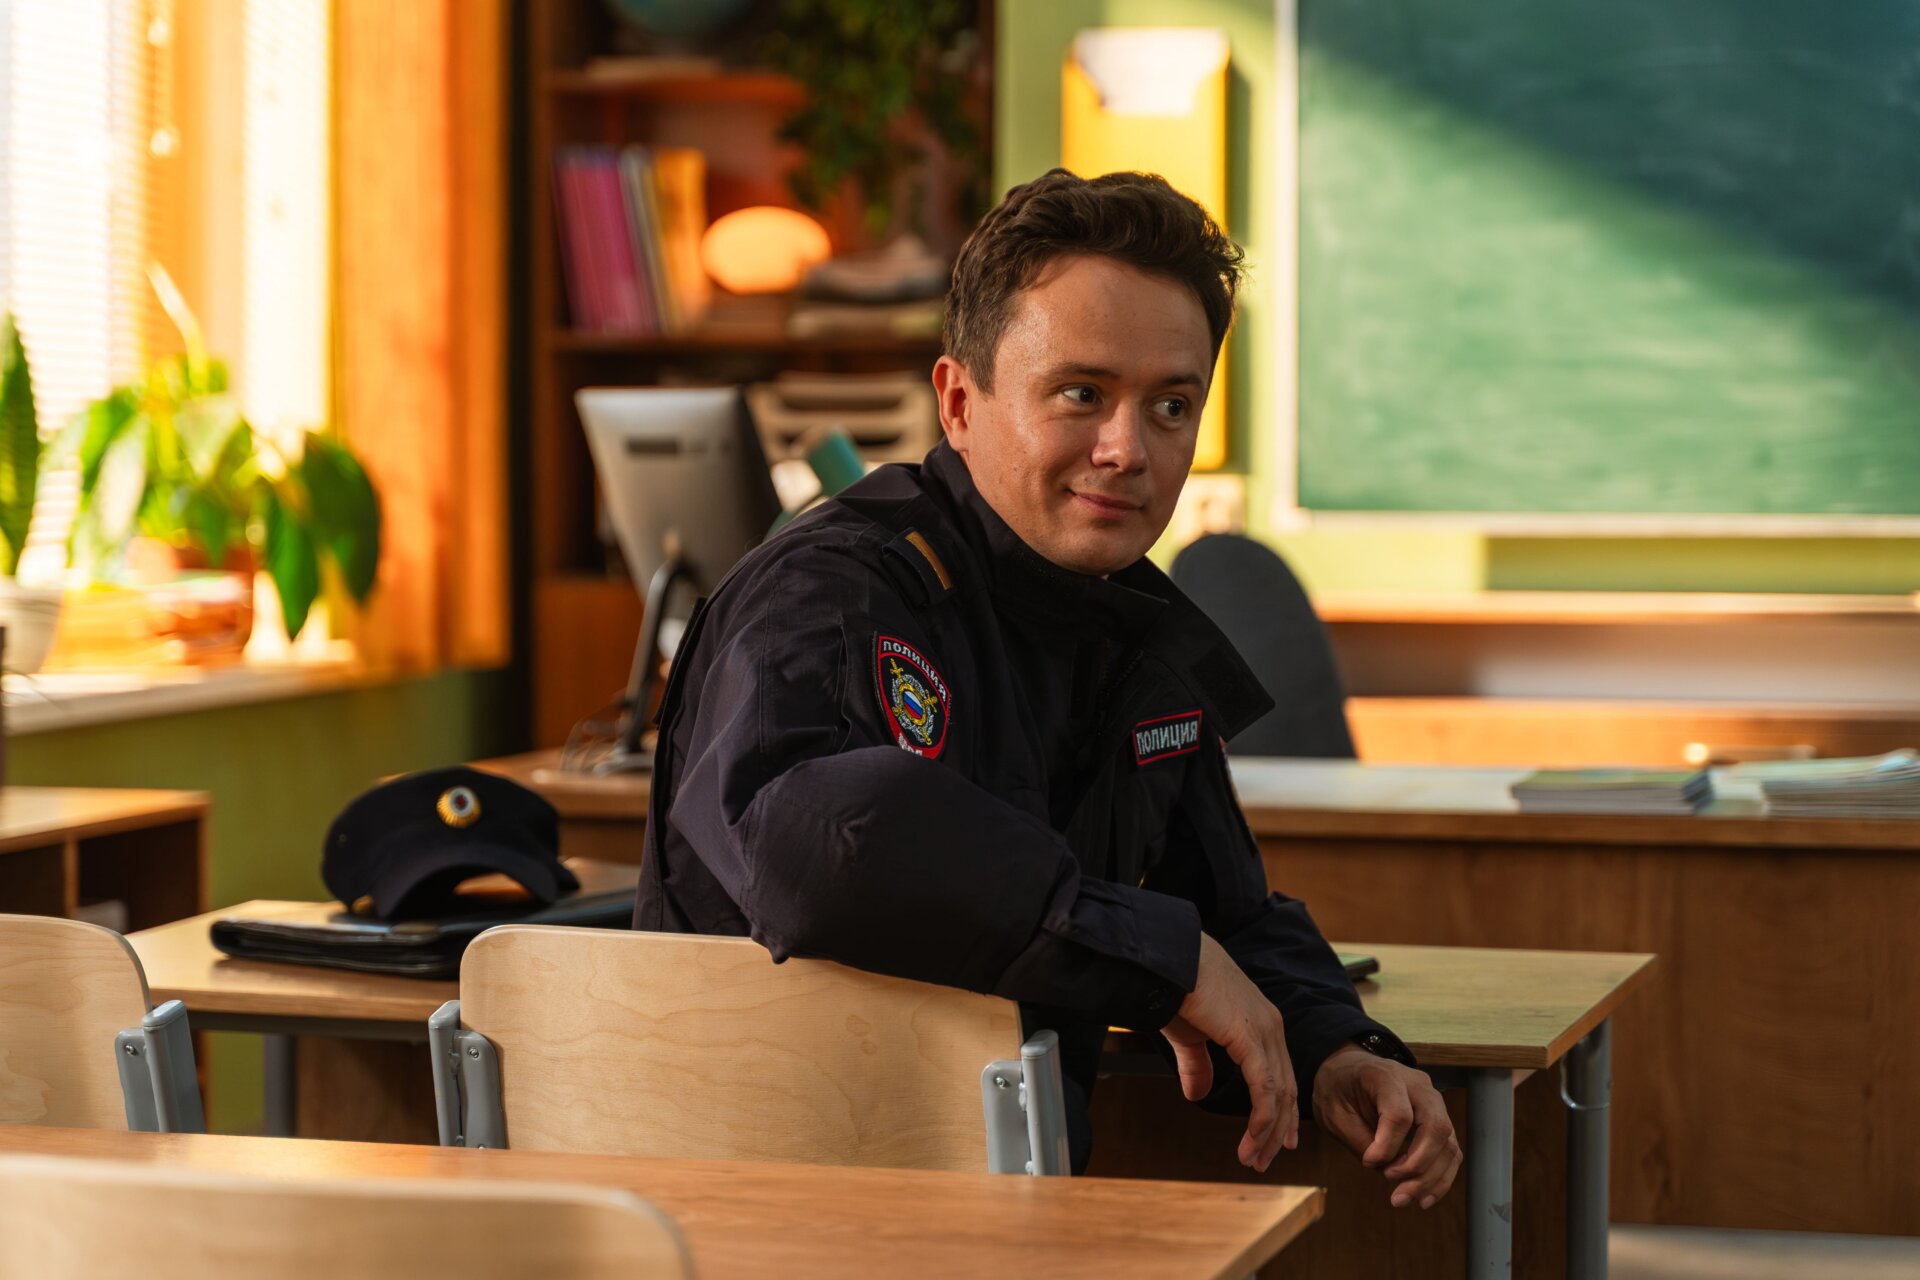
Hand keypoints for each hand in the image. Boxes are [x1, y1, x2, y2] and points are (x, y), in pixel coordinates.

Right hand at [1160, 933, 1298, 1171]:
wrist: (1168, 960)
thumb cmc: (1176, 987)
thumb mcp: (1190, 1035)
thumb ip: (1197, 1065)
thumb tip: (1197, 1095)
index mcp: (1260, 1022)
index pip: (1281, 1074)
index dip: (1281, 1110)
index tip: (1280, 1140)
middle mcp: (1270, 1026)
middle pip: (1285, 1088)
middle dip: (1276, 1129)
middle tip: (1264, 1160)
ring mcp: (1264, 1031)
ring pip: (1278, 1094)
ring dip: (1267, 1132)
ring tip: (1253, 1159)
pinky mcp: (1251, 1038)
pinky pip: (1265, 1089)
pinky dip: (1261, 1119)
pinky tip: (1253, 1139)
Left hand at [1312, 1044, 1461, 1208]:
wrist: (1348, 1072)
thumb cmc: (1338, 1091)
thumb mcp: (1334, 1113)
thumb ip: (1360, 1140)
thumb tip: (1388, 1170)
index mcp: (1385, 1076)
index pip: (1400, 1114)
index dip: (1387, 1146)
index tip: (1368, 1162)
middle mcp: (1417, 1085)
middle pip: (1436, 1126)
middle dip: (1418, 1166)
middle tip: (1393, 1190)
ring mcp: (1433, 1101)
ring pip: (1448, 1142)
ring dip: (1431, 1178)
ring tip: (1405, 1200)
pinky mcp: (1438, 1118)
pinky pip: (1450, 1150)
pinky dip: (1440, 1177)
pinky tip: (1423, 1198)